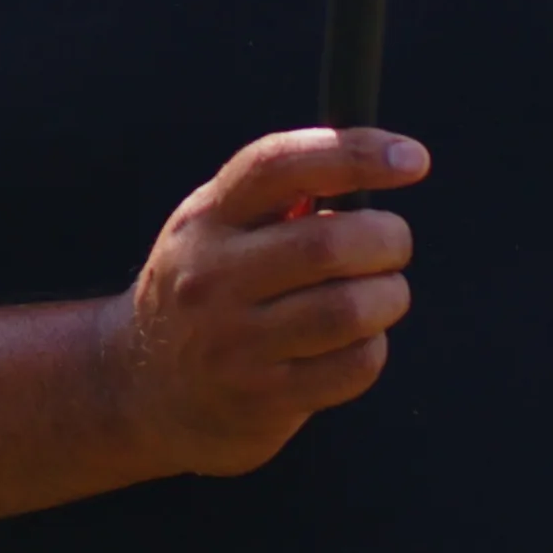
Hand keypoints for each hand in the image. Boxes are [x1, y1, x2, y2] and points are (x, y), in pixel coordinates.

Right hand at [103, 126, 427, 477]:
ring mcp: (234, 343)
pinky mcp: (261, 398)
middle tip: (393, 244)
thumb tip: (374, 164)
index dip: (355, 154)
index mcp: (207, 219)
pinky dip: (374, 346)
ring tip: (383, 294)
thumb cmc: (204, 291)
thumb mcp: (215, 230)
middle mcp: (212, 277)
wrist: (139, 389)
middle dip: (387, 238)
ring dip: (389, 296)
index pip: (281, 166)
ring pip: (349, 309)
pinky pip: (353, 366)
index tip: (413, 160)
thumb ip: (279, 198)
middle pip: (328, 244)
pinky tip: (358, 341)